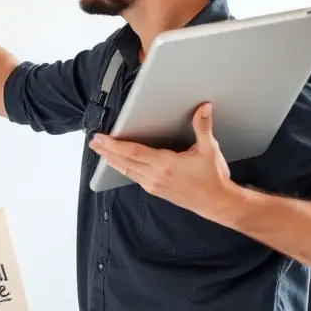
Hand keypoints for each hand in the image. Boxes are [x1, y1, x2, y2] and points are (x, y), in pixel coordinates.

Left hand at [88, 103, 240, 222]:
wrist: (217, 203)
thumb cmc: (213, 178)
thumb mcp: (209, 150)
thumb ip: (203, 127)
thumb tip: (204, 107)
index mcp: (165, 164)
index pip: (133, 152)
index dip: (114, 145)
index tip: (100, 138)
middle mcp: (155, 176)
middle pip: (124, 162)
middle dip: (106, 151)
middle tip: (93, 141)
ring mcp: (153, 185)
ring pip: (126, 171)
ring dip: (111, 160)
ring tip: (99, 150)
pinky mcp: (155, 190)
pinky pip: (133, 177)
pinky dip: (122, 168)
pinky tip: (117, 164)